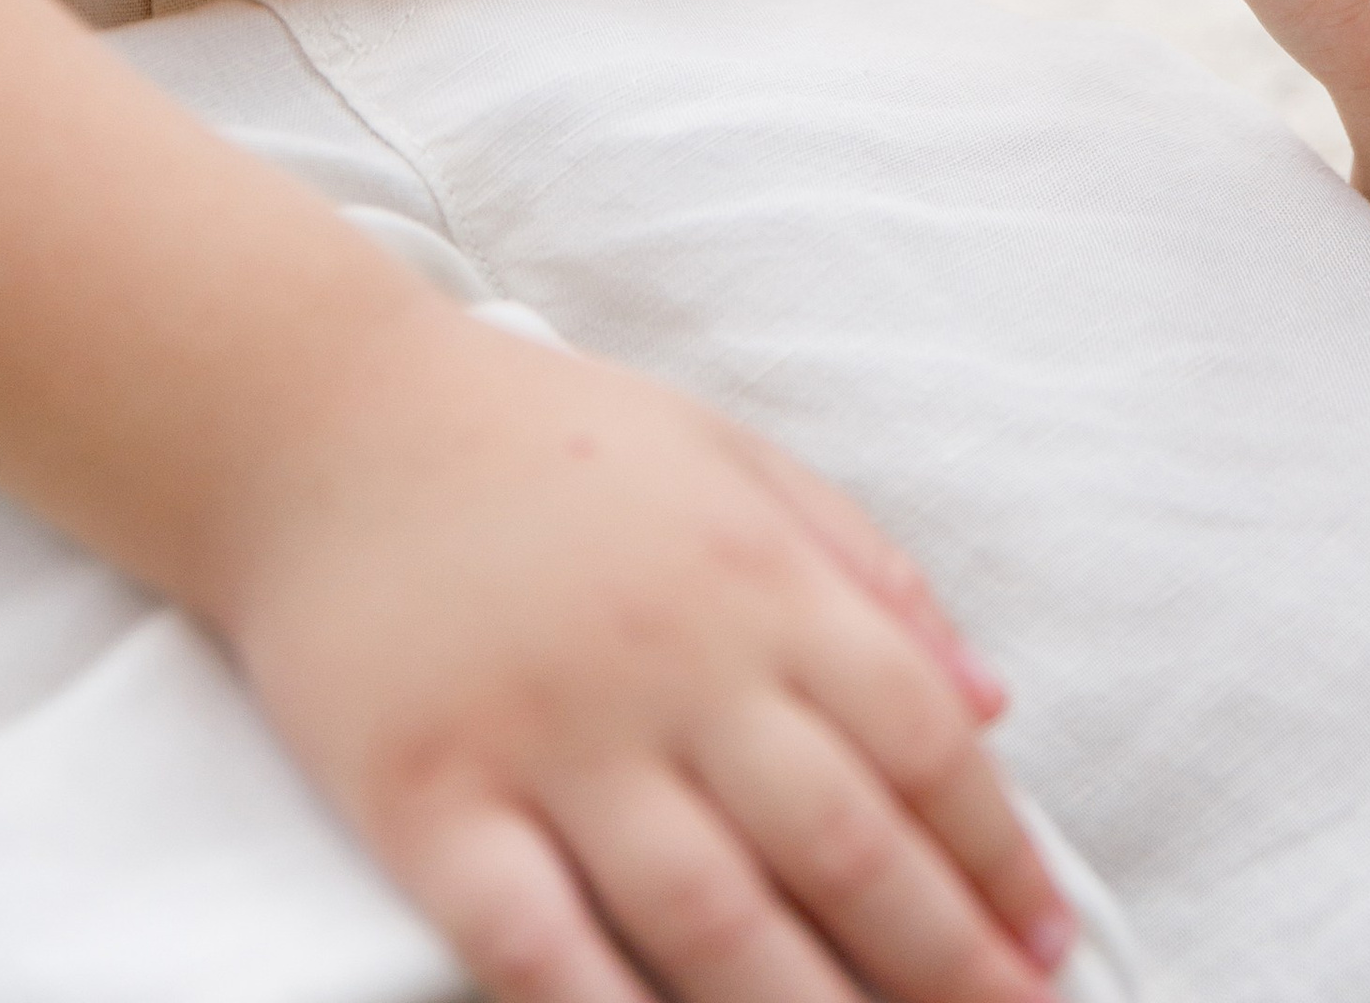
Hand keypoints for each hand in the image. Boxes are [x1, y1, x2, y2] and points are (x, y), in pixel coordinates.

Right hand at [208, 298, 1072, 1002]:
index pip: (919, 736)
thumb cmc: (545, 440)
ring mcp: (552, 740)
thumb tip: (990, 703)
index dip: (995, 850)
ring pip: (713, 919)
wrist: (326, 421)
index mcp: (758, 578)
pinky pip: (534, 944)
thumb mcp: (733, 460)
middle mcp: (676, 664)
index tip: (1043, 936)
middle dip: (943, 961)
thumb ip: (868, 574)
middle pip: (841, 843)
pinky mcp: (432, 802)